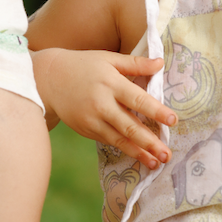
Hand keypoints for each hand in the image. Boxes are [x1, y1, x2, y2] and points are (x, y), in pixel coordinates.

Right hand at [33, 48, 175, 167]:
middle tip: (167, 154)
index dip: (156, 111)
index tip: (173, 120)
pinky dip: (123, 149)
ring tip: (156, 162)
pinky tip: (137, 155)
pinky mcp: (85, 130)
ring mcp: (91, 120)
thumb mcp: (108, 59)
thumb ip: (135, 64)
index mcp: (110, 83)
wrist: (48, 79)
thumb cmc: (83, 65)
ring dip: (138, 152)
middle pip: (129, 126)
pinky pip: (108, 141)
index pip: (138, 99)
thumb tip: (161, 63)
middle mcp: (101, 104)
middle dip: (150, 142)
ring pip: (119, 140)